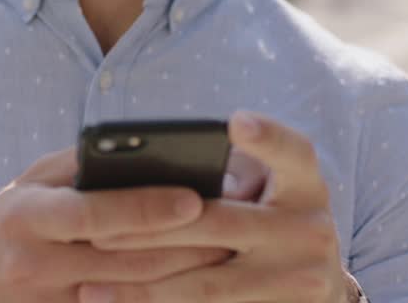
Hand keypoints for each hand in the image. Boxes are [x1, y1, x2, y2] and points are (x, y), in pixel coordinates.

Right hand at [0, 146, 232, 302]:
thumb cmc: (8, 222)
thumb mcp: (30, 182)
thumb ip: (81, 166)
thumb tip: (144, 150)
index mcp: (25, 214)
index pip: (93, 212)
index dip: (146, 208)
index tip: (194, 198)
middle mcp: (34, 264)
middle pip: (124, 260)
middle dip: (185, 245)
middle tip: (235, 228)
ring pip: (133, 293)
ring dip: (185, 276)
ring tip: (229, 253)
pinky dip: (161, 299)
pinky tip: (194, 286)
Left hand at [83, 111, 353, 302]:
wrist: (317, 288)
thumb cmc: (275, 222)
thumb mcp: (271, 191)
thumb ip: (231, 175)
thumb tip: (146, 170)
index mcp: (307, 186)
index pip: (294, 152)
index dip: (267, 137)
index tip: (234, 121)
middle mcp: (311, 230)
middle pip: (223, 224)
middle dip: (152, 230)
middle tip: (95, 233)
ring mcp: (301, 279)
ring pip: (208, 285)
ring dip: (143, 288)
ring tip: (89, 287)